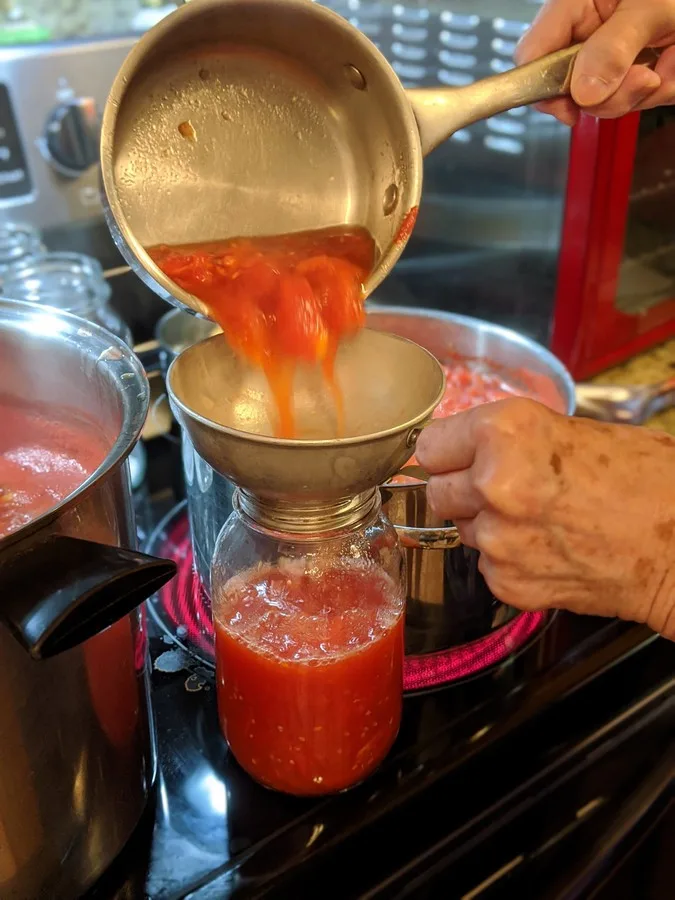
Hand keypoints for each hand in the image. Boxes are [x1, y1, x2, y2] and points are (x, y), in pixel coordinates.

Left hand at [415, 399, 674, 637]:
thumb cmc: (643, 480)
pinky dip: (509, 560)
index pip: (430, 445)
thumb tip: (465, 448)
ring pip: (462, 529)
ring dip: (488, 525)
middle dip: (463, 491)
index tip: (459, 457)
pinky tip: (549, 548)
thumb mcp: (568, 430)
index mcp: (506, 433)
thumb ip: (506, 439)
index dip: (449, 452)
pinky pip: (486, 565)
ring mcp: (497, 539)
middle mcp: (493, 484)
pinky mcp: (508, 582)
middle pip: (436, 491)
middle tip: (505, 490)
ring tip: (540, 519)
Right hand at [515, 0, 674, 124]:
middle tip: (645, 77)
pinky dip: (659, 90)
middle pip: (568, 91)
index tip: (568, 107)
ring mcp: (609, 59)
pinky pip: (634, 102)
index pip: (533, 54)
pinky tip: (670, 65)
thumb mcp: (649, 7)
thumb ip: (613, 48)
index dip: (543, 85)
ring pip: (603, 103)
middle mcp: (587, 35)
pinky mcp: (632, 75)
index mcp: (576, 6)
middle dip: (609, 94)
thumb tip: (583, 92)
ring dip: (640, 93)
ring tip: (666, 63)